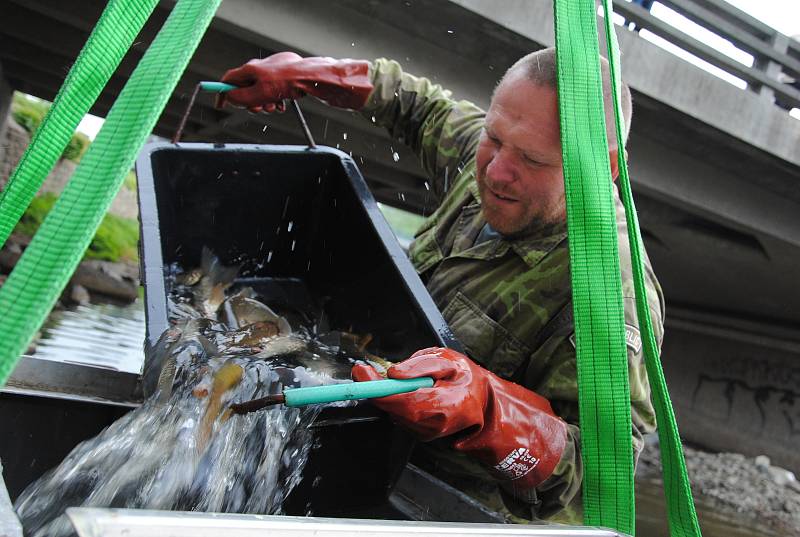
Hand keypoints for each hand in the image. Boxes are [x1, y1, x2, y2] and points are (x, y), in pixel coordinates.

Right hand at [217, 52, 371, 112]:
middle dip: (250, 102)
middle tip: (257, 110)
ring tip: (274, 107)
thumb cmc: (287, 82)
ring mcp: (273, 70)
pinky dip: (275, 99)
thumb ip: (240, 97)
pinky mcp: (285, 75)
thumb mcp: (258, 94)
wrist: (310, 77)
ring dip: (264, 102)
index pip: (229, 79)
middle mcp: (260, 67)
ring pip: (261, 91)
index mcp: (250, 69)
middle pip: (246, 87)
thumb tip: (229, 98)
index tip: (221, 104)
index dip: (222, 92)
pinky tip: (283, 104)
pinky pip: (274, 90)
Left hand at [352, 347, 566, 488]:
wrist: (480, 402)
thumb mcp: (448, 360)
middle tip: (364, 372)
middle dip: (375, 391)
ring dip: (385, 396)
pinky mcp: (422, 435)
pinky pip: (399, 418)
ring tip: (392, 379)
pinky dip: (394, 404)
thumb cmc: (465, 377)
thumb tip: (395, 374)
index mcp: (448, 403)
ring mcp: (429, 434)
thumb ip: (421, 366)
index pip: (406, 401)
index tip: (362, 373)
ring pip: (395, 414)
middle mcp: (437, 424)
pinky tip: (403, 392)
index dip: (380, 389)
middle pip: (395, 411)